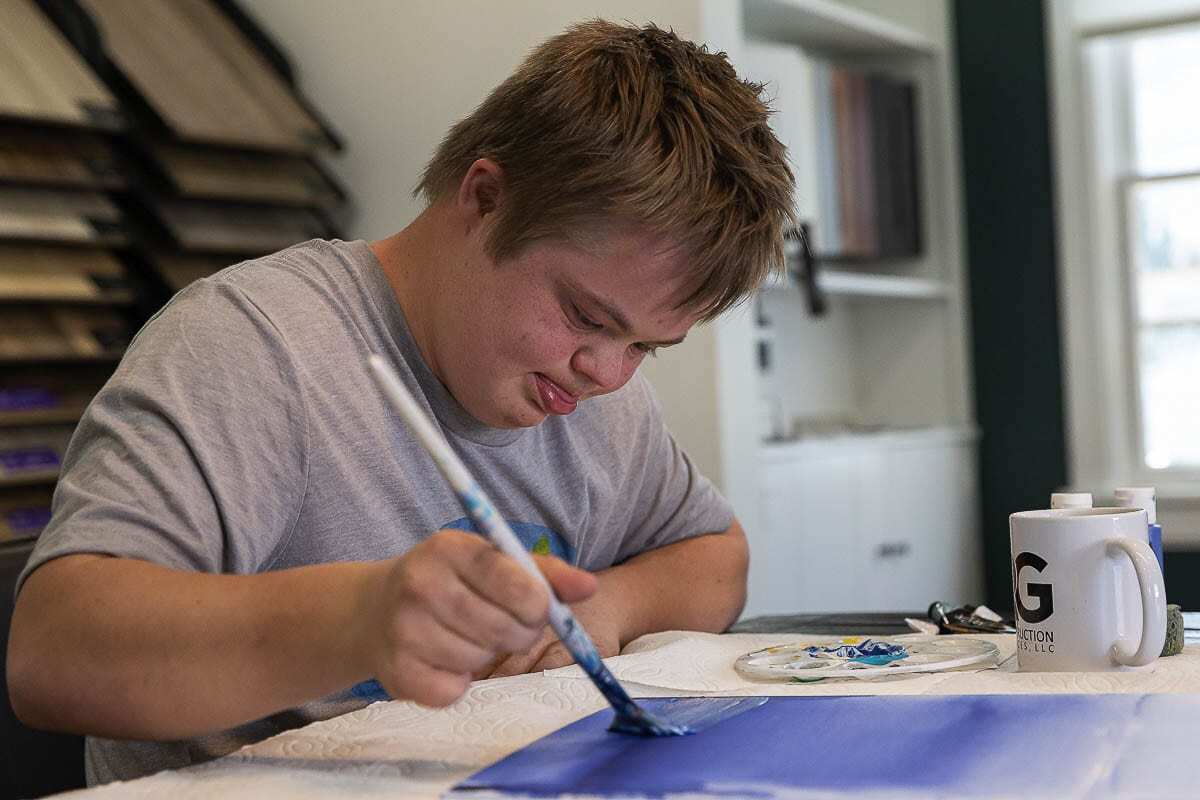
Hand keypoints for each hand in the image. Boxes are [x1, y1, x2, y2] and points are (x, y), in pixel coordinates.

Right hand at [358, 529, 595, 707]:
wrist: (373, 610)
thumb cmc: (449, 582)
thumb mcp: (490, 562)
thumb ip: (543, 573)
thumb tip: (588, 587)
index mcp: (449, 548)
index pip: (510, 579)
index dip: (535, 602)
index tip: (537, 609)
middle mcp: (420, 583)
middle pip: (500, 627)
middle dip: (516, 633)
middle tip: (505, 626)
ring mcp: (403, 628)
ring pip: (478, 660)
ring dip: (484, 657)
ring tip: (467, 638)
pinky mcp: (395, 671)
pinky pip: (452, 690)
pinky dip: (458, 683)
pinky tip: (445, 661)